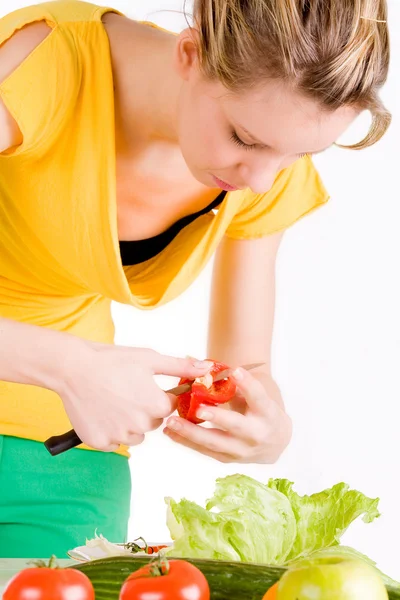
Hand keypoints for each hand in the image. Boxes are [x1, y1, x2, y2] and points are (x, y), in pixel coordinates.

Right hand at [57, 340, 212, 451]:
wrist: (73, 368)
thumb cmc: (113, 360)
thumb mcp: (150, 359)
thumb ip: (181, 367)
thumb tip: (208, 369)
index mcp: (157, 406)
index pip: (170, 408)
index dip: (159, 396)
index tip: (144, 386)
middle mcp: (141, 426)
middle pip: (153, 423)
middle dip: (144, 410)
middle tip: (126, 391)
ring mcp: (119, 436)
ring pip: (135, 436)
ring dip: (129, 424)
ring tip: (113, 401)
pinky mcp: (100, 443)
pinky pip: (113, 443)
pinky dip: (110, 431)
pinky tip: (102, 412)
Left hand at [163, 367, 291, 463]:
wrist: (273, 443)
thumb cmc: (259, 410)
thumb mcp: (255, 395)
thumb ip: (232, 381)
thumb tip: (195, 359)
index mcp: (267, 412)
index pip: (259, 396)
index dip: (248, 384)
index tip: (235, 370)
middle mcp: (257, 433)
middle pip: (236, 425)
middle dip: (217, 417)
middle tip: (198, 409)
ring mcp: (242, 450)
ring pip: (215, 442)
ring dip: (191, 432)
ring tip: (171, 422)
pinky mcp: (228, 458)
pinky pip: (204, 450)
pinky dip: (185, 441)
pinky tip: (169, 431)